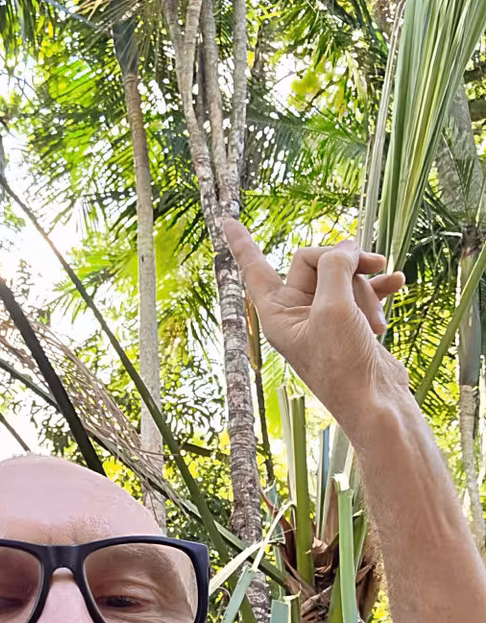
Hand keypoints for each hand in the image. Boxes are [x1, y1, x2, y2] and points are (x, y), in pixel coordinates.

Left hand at [223, 221, 408, 424]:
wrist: (375, 402)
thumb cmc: (344, 364)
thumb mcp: (336, 308)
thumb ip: (337, 267)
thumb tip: (347, 247)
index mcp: (277, 313)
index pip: (255, 269)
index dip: (242, 243)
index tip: (225, 219)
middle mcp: (296, 313)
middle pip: (317, 261)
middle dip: (346, 263)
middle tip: (371, 266)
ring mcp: (323, 317)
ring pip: (343, 275)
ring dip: (366, 282)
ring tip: (381, 301)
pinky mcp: (349, 322)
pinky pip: (361, 290)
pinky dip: (378, 287)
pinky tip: (397, 283)